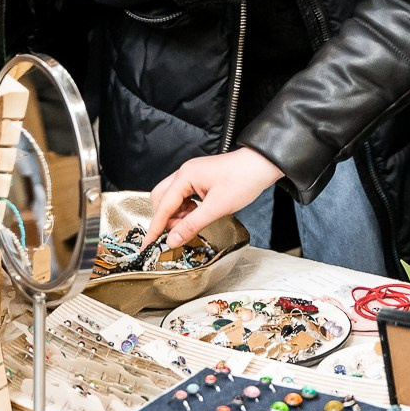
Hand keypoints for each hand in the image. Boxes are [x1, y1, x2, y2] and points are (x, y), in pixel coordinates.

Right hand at [145, 147, 283, 250]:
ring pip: (173, 199)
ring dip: (177, 216)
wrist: (262, 165)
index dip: (155, 227)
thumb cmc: (243, 180)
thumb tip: (172, 239)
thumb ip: (192, 225)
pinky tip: (196, 218)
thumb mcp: (217, 208)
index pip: (163, 206)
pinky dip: (186, 211)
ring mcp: (192, 175)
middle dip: (165, 219)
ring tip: (189, 227)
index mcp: (185, 176)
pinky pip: (184, 198)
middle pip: (162, 199)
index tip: (147, 245)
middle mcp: (184, 173)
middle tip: (174, 235)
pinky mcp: (200, 180)